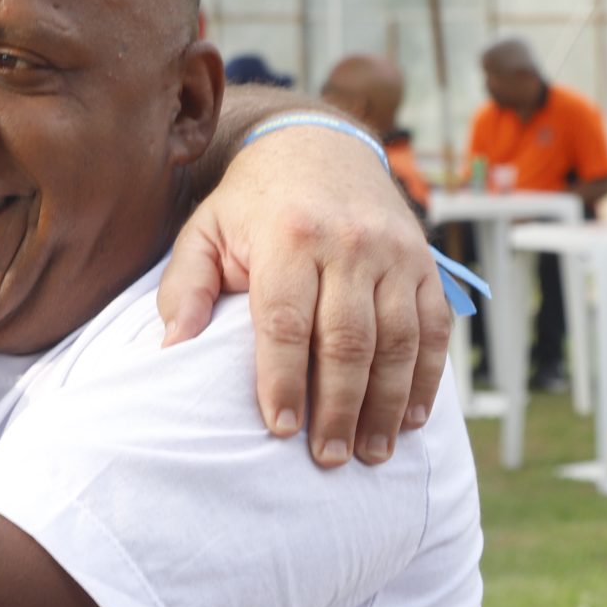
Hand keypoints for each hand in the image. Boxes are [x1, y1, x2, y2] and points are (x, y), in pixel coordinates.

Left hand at [158, 124, 449, 468]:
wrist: (319, 148)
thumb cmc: (252, 203)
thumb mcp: (205, 230)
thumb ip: (185, 287)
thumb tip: (171, 347)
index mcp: (288, 236)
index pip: (286, 322)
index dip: (283, 379)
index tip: (279, 428)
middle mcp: (348, 243)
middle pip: (348, 341)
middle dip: (339, 408)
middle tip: (328, 458)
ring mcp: (394, 253)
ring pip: (397, 341)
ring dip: (386, 405)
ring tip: (370, 453)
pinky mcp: (426, 262)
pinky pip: (434, 329)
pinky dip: (426, 377)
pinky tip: (410, 419)